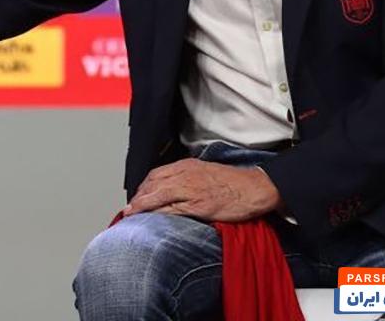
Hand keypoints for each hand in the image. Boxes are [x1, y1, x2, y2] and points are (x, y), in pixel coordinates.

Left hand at [123, 158, 280, 222]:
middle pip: (153, 184)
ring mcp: (192, 190)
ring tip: (132, 214)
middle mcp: (186, 175)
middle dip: (138, 196)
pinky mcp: (200, 205)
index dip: (143, 186)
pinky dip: (158, 214)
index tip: (136, 197)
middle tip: (130, 208)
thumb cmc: (233, 183)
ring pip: (158, 195)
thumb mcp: (206, 172)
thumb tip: (173, 187)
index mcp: (187, 166)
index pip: (156, 174)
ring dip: (142, 205)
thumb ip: (189, 177)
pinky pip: (173, 209)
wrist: (255, 188)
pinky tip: (150, 219)